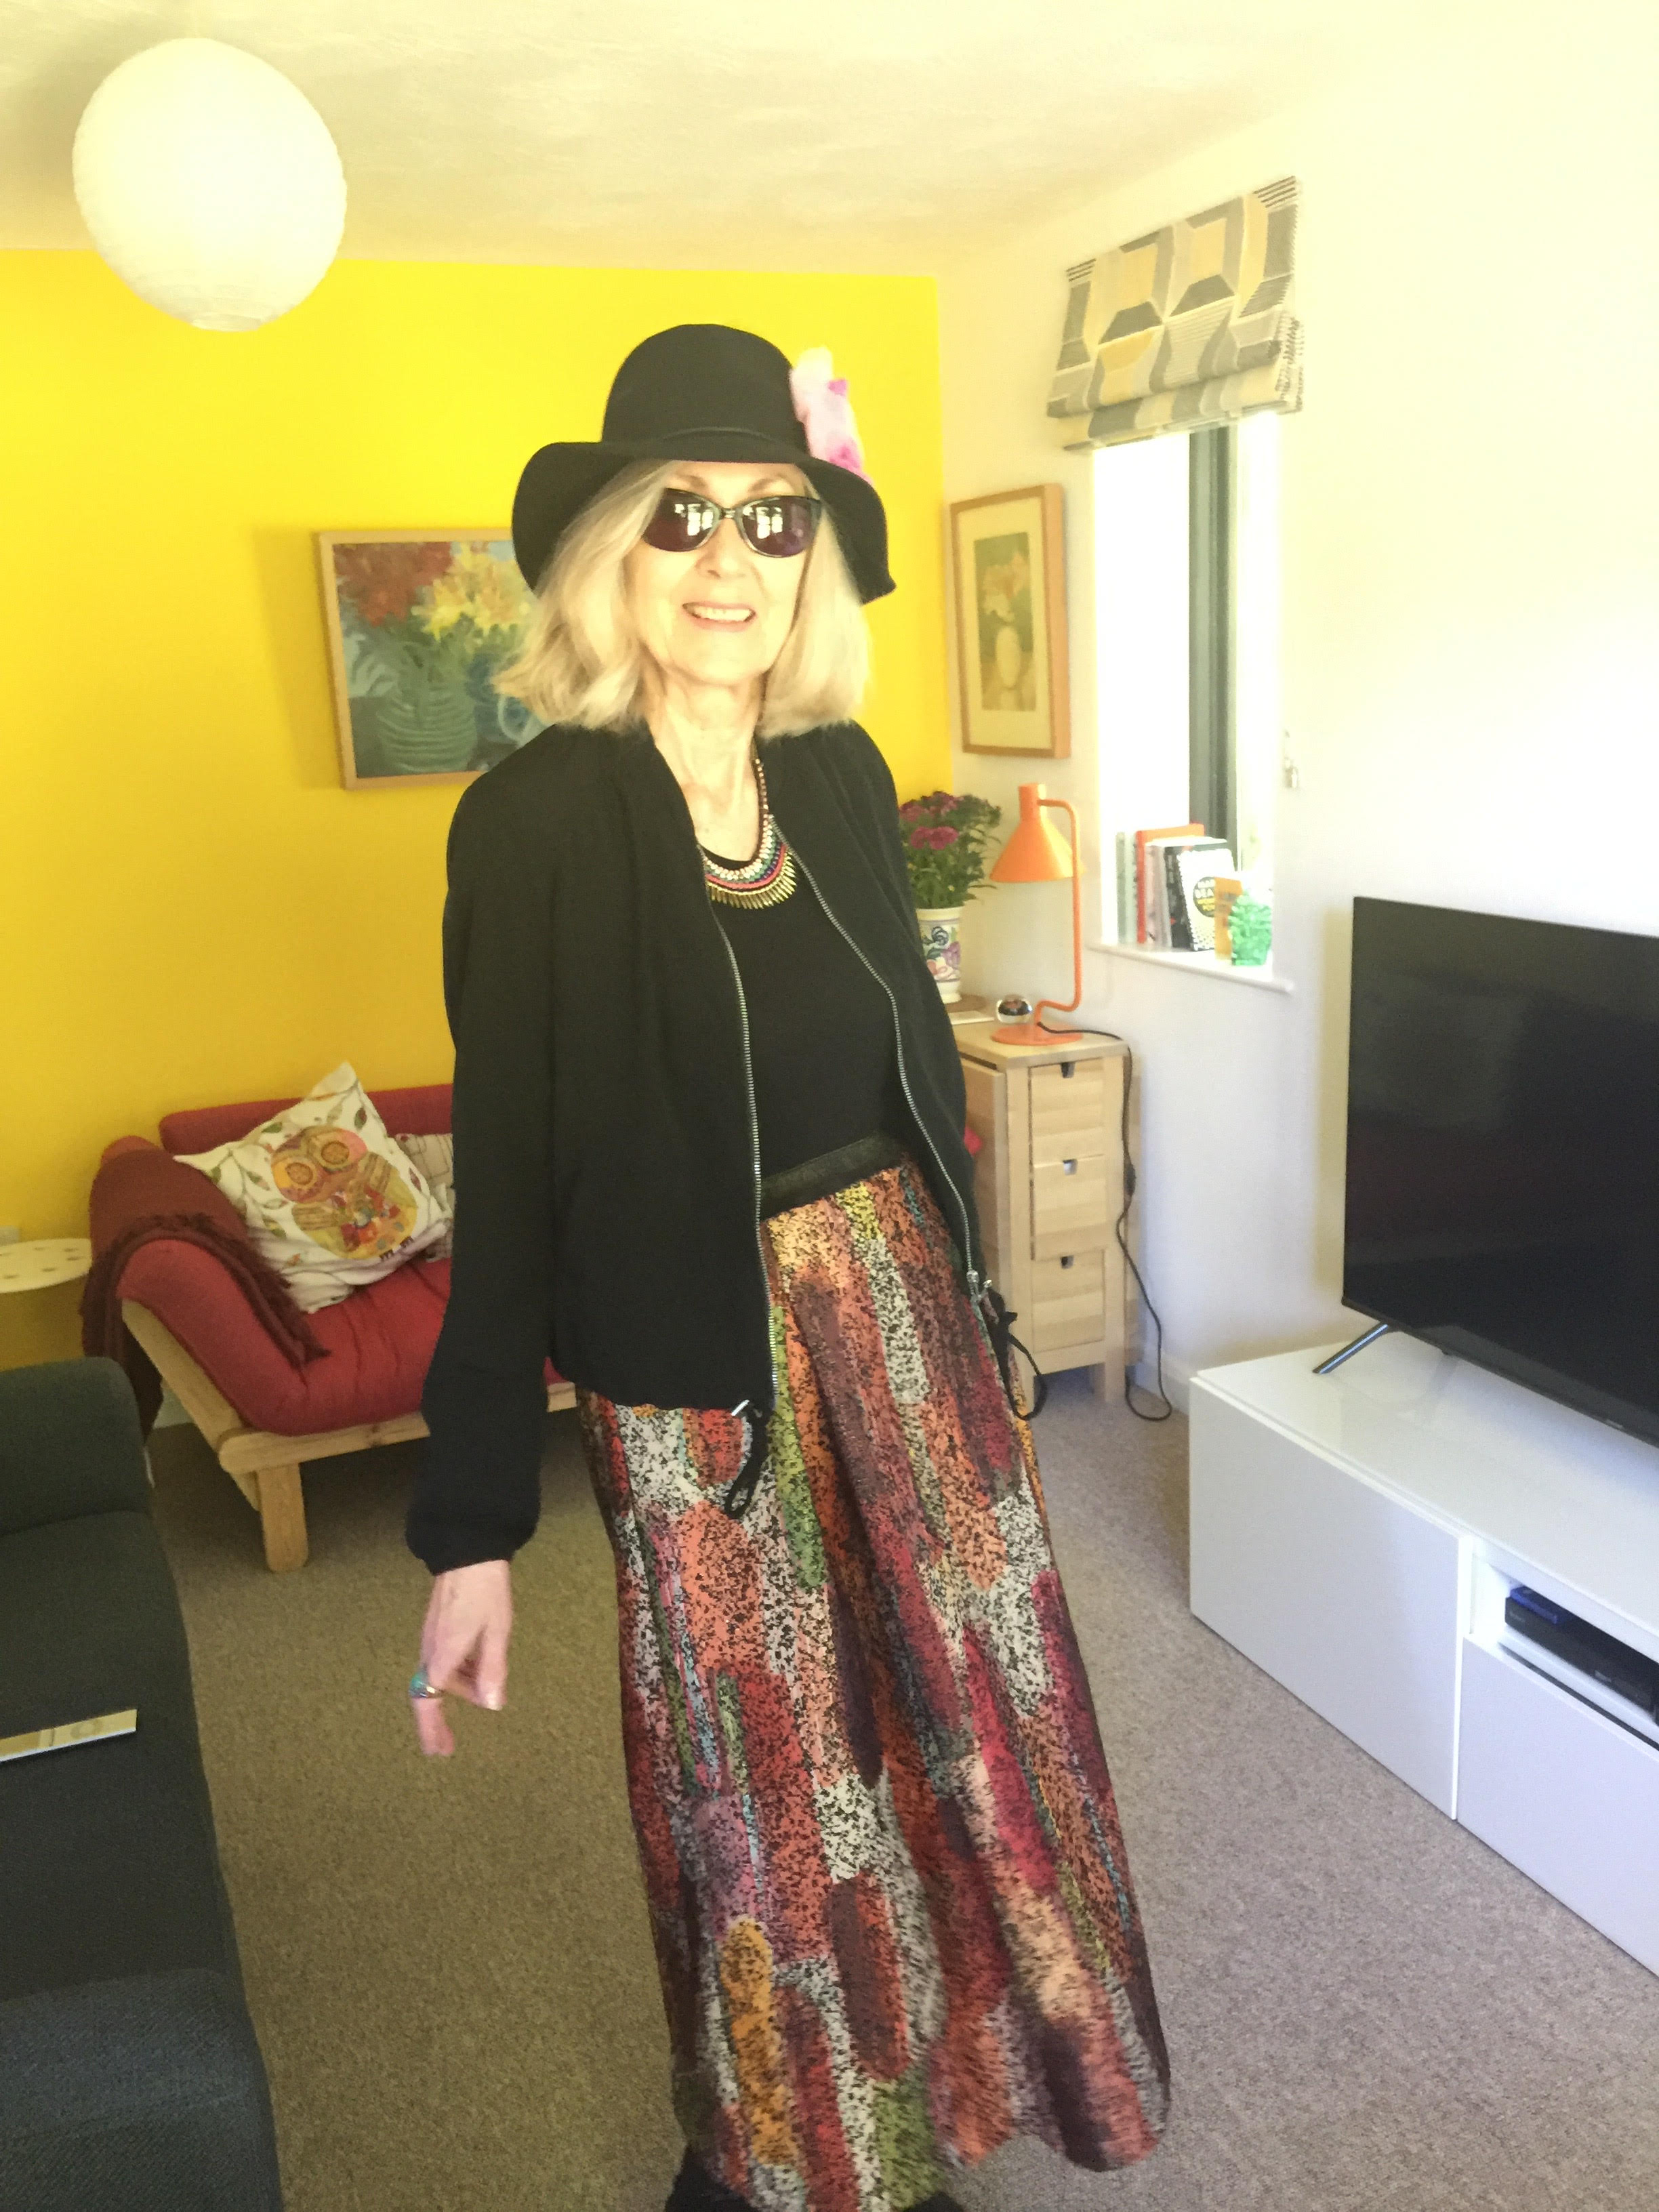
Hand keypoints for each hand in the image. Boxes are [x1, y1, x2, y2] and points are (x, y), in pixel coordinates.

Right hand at [409, 1558, 512, 1757]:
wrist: (468, 1551)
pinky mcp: (437, 1627)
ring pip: (438, 1677)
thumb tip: (491, 1706)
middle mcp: (430, 1650)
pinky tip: (476, 1671)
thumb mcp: (497, 1632)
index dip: (432, 1729)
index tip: (440, 1751)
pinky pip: (442, 1661)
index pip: (427, 1701)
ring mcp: (431, 1638)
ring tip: (484, 1696)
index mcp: (442, 1655)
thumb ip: (492, 1670)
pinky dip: (457, 1674)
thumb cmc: (485, 1592)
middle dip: (436, 1722)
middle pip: (428, 1694)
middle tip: (448, 1745)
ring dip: (457, 1692)